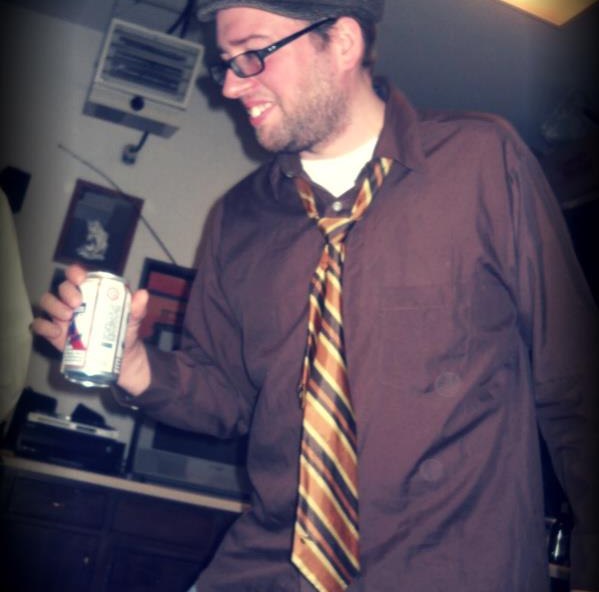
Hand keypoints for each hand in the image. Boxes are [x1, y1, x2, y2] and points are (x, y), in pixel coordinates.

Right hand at [31, 264, 150, 395]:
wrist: (120, 357)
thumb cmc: (124, 331)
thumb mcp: (133, 319)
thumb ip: (137, 308)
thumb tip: (143, 294)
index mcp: (90, 292)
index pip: (77, 275)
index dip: (75, 273)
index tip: (80, 279)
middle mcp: (73, 301)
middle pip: (61, 288)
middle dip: (67, 292)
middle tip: (77, 303)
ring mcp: (62, 316)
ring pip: (48, 302)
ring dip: (54, 306)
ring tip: (68, 316)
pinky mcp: (55, 333)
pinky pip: (40, 325)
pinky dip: (43, 326)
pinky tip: (55, 331)